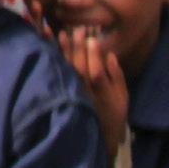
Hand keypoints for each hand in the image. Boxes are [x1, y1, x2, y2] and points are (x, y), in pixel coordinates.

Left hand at [60, 25, 129, 157]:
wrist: (97, 137)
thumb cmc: (113, 114)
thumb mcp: (122, 97)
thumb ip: (116, 76)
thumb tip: (110, 54)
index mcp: (102, 95)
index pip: (96, 73)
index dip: (94, 56)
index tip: (93, 39)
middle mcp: (84, 93)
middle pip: (79, 68)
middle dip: (78, 48)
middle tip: (79, 30)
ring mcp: (71, 93)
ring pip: (65, 69)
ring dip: (62, 50)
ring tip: (61, 33)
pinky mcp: (60, 92)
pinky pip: (55, 72)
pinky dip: (50, 58)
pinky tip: (46, 45)